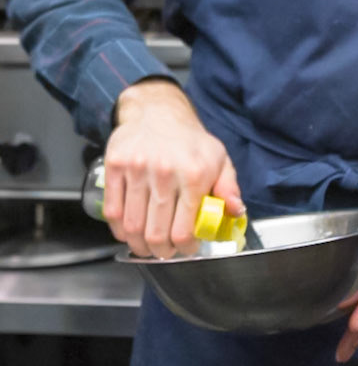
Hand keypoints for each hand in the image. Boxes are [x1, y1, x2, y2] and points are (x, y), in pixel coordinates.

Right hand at [104, 80, 242, 257]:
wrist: (158, 113)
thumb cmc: (190, 142)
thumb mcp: (220, 160)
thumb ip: (229, 188)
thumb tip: (236, 212)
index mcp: (194, 175)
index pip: (184, 228)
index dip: (185, 247)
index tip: (187, 249)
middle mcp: (165, 173)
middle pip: (155, 232)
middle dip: (161, 251)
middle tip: (165, 253)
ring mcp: (136, 170)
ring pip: (132, 226)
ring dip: (139, 245)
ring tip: (147, 247)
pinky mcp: (115, 167)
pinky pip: (112, 210)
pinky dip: (119, 230)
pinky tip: (129, 233)